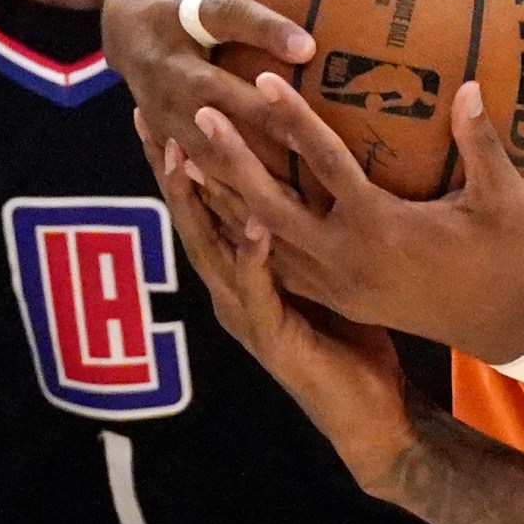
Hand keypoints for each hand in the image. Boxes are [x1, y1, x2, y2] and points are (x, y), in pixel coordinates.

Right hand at [103, 0, 316, 181]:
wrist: (117, 14)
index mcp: (169, 11)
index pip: (221, 17)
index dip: (263, 29)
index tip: (308, 46)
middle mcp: (158, 63)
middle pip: (215, 92)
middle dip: (260, 115)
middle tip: (312, 135)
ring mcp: (156, 104)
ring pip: (202, 141)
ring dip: (241, 166)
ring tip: (290, 193)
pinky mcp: (161, 133)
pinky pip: (191, 168)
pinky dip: (221, 193)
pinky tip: (259, 223)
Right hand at [141, 116, 416, 491]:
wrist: (375, 417)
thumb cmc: (356, 339)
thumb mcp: (332, 268)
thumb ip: (320, 222)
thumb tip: (328, 163)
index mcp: (243, 270)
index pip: (205, 204)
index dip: (181, 159)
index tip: (165, 106)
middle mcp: (233, 289)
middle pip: (192, 218)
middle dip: (168, 168)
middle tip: (148, 114)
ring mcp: (247, 315)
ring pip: (211, 249)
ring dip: (196, 201)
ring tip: (184, 152)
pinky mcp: (273, 340)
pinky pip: (259, 292)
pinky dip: (254, 257)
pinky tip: (255, 224)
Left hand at [187, 75, 523, 363]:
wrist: (506, 326)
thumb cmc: (510, 258)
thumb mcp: (506, 201)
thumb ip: (481, 144)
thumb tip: (467, 87)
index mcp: (382, 230)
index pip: (326, 165)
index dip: (293, 120)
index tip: (262, 80)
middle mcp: (346, 260)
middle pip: (268, 206)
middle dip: (229, 160)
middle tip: (196, 114)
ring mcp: (336, 284)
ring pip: (261, 240)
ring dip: (223, 200)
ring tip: (185, 156)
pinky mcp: (338, 297)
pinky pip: (276, 263)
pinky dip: (244, 233)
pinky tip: (224, 207)